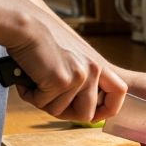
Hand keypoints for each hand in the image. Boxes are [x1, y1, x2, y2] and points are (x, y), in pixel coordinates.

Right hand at [6, 9, 126, 121]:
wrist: (26, 30)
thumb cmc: (42, 48)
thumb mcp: (71, 63)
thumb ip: (81, 83)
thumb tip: (86, 114)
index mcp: (98, 66)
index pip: (120, 91)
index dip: (109, 109)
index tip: (94, 115)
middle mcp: (93, 70)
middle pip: (88, 115)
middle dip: (66, 114)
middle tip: (50, 101)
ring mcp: (79, 76)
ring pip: (61, 112)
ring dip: (44, 103)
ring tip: (37, 83)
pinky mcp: (62, 81)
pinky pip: (44, 104)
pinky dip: (31, 96)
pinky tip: (28, 80)